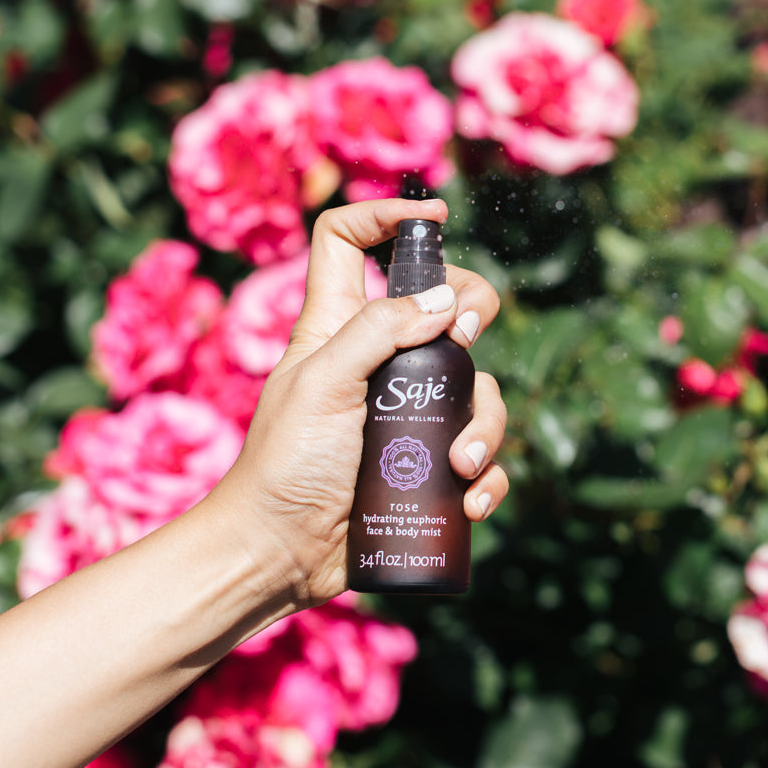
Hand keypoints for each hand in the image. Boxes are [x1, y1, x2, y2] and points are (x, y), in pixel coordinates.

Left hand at [214, 198, 508, 606]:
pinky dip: (487, 477)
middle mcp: (379, 360)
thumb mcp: (321, 383)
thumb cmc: (284, 464)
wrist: (280, 553)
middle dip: (472, 308)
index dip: (386, 214)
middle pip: (444, 301)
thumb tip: (445, 301)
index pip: (348, 241)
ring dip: (485, 423)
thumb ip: (376, 330)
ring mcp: (407, 412)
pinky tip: (472, 502)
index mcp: (338, 326)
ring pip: (475, 386)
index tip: (437, 219)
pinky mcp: (425, 463)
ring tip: (461, 464)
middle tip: (464, 341)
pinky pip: (479, 454)